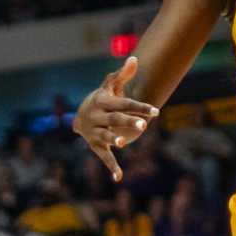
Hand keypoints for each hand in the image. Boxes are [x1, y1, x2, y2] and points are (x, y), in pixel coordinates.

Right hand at [74, 56, 158, 179]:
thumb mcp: (110, 85)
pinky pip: (103, 157)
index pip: (124, 103)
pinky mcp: (94, 145)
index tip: (156, 111)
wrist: (80, 114)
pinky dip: (111, 167)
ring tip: (123, 143)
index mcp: (103, 101)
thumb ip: (123, 75)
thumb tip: (135, 58)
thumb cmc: (103, 98)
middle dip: (128, 121)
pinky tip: (119, 177)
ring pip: (105, 136)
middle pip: (115, 119)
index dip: (140, 106)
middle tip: (143, 125)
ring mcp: (94, 132)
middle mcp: (97, 116)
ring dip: (113, 140)